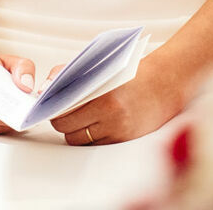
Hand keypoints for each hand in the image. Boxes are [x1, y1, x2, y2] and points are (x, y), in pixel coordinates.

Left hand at [52, 55, 186, 146]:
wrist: (166, 83)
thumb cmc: (133, 72)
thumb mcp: (100, 68)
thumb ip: (71, 76)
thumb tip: (46, 88)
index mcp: (103, 97)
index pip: (64, 116)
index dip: (54, 114)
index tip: (51, 110)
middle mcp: (111, 117)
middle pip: (70, 132)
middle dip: (64, 125)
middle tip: (64, 115)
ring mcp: (119, 131)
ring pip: (83, 142)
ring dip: (79, 133)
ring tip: (82, 119)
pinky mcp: (126, 141)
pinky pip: (98, 145)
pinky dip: (94, 137)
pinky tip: (97, 124)